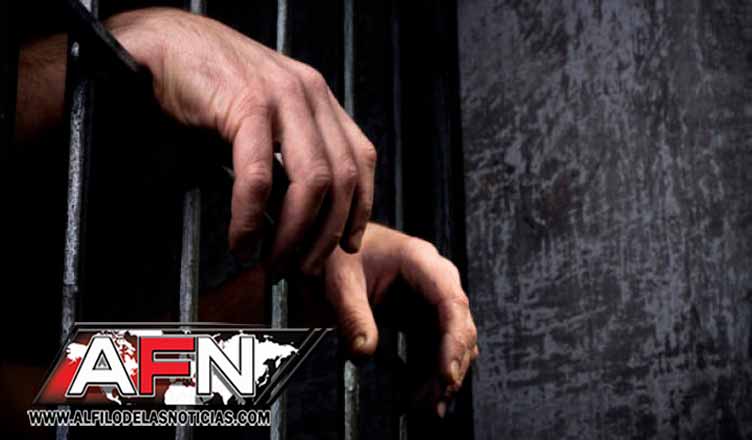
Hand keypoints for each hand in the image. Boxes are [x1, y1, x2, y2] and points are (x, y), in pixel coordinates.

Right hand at [106, 8, 375, 273]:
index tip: (347, 244)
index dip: (360, 208)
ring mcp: (282, 96)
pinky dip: (252, 217)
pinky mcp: (246, 104)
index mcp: (318, 98)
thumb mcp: (263, 120)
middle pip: (342, 179)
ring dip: (295, 234)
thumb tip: (297, 215)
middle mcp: (310, 94)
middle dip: (325, 235)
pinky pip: (260, 175)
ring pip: (312, 182)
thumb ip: (287, 155)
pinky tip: (242, 240)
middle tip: (304, 268)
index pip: (360, 159)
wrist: (162, 42)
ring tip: (274, 263)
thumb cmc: (208, 86)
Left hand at [310, 224, 478, 415]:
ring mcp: (431, 300)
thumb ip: (352, 314)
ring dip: (441, 376)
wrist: (335, 246)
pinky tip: (419, 397)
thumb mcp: (340, 280)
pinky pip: (434, 348)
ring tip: (424, 407)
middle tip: (429, 402)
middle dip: (448, 367)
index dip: (454, 341)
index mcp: (421, 261)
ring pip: (450, 343)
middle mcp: (435, 280)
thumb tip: (364, 352)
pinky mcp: (421, 317)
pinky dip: (429, 373)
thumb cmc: (341, 252)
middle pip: (458, 328)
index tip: (446, 374)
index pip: (451, 303)